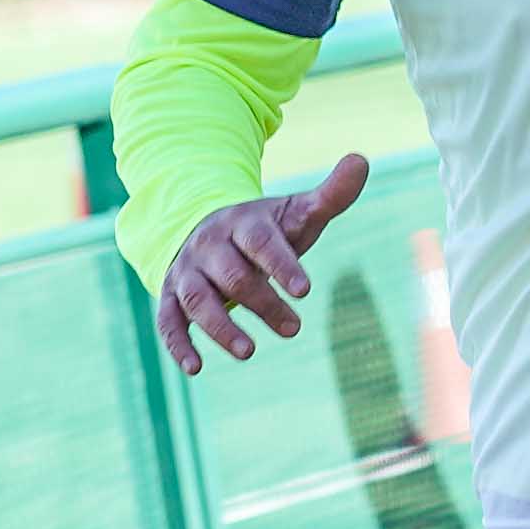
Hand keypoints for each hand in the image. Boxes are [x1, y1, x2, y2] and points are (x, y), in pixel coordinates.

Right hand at [154, 151, 369, 372]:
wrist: (212, 233)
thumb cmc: (266, 231)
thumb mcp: (297, 213)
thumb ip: (330, 196)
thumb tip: (361, 160)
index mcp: (243, 222)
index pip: (260, 241)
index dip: (281, 263)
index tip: (304, 290)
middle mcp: (210, 245)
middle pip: (233, 275)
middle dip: (262, 302)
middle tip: (293, 329)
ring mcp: (187, 271)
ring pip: (198, 299)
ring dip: (220, 327)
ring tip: (249, 352)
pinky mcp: (171, 297)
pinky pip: (168, 320)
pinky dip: (178, 344)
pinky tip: (195, 368)